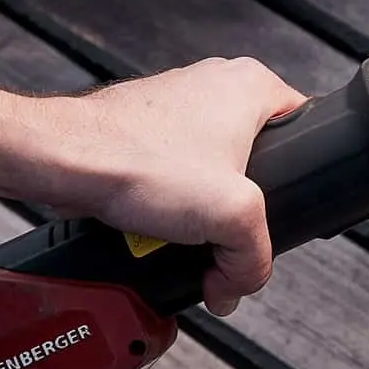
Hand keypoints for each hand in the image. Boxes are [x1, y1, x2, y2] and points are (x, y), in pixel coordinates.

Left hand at [42, 57, 305, 315]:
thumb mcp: (231, 217)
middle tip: (227, 236)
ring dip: (200, 213)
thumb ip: (254, 259)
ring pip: (209, 171)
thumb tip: (238, 284)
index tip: (280, 212)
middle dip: (240, 209)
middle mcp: (215, 84)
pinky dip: (167, 204)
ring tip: (185, 235)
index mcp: (251, 85)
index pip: (304, 130)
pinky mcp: (143, 127)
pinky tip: (156, 227)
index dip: (298, 180)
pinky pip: (172, 173)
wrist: (64, 159)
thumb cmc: (138, 161)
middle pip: (254, 161)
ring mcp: (175, 104)